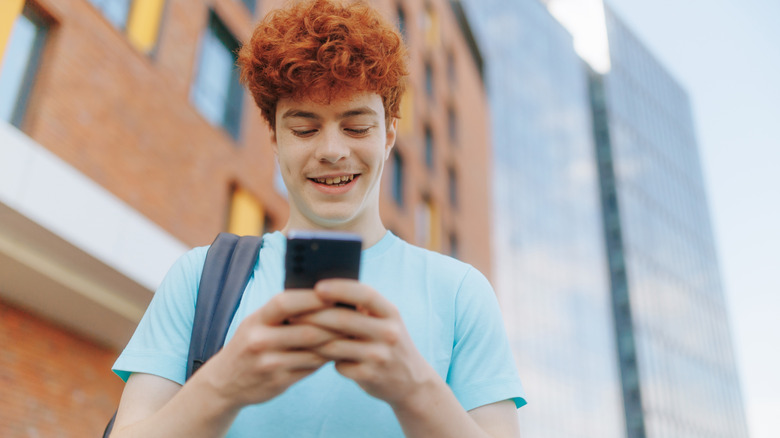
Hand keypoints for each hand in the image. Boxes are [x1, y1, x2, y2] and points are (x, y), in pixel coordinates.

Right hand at [192, 290, 339, 409]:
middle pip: (307, 330)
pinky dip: (326, 359)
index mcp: (256, 320)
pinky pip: (310, 368)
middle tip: (356, 317)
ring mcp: (269, 364)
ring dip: (335, 343)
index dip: (312, 297)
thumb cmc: (250, 343)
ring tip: (353, 333)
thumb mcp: (257, 323)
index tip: (336, 293)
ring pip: (313, 352)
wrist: (224, 383)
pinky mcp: (278, 382)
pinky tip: (338, 351)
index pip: (286, 303)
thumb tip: (325, 296)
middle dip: (334, 324)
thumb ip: (284, 313)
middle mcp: (259, 341)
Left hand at [295, 279, 437, 406]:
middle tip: (292, 313)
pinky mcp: (370, 376)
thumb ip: (361, 309)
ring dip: (312, 340)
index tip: (317, 286)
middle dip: (314, 315)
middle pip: (344, 319)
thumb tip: (321, 292)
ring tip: (296, 334)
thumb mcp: (384, 322)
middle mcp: (389, 333)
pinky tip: (320, 357)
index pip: (365, 294)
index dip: (340, 288)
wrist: (411, 382)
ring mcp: (380, 356)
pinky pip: (338, 365)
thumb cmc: (387, 343)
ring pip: (335, 345)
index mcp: (391, 313)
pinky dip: (327, 360)